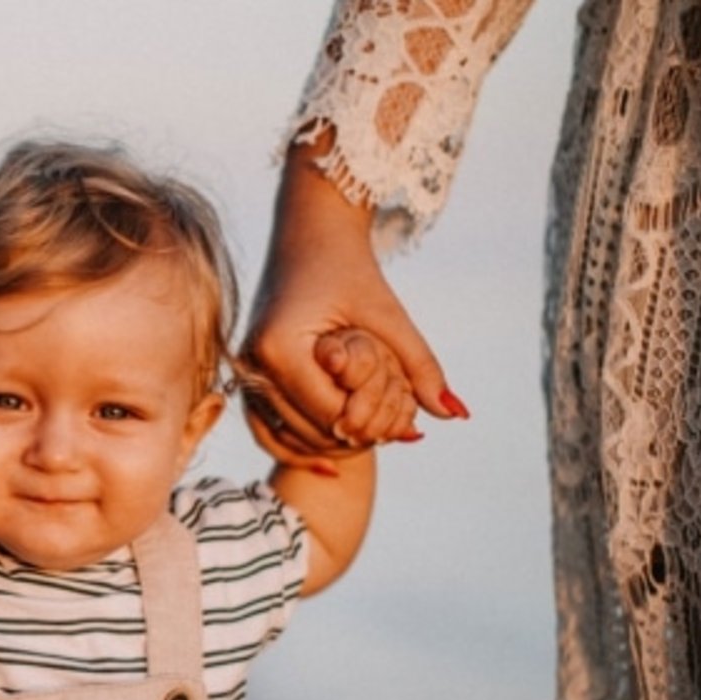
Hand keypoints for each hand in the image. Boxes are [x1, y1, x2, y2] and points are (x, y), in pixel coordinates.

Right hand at [241, 132, 466, 465]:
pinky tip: (331, 462)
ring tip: (371, 436)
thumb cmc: (350, 270)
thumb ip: (420, 365)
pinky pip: (267, 430)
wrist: (307, 238)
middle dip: (355, 439)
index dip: (372, 425)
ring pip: (288, 439)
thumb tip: (456, 413)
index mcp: (282, 347)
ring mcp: (244, 372)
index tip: (406, 424)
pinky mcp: (246, 377)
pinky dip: (299, 444)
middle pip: (310, 433)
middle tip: (395, 433)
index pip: (331, 414)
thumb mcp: (389, 316)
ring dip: (330, 446)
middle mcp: (254, 364)